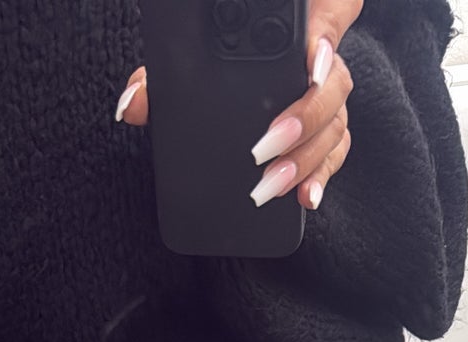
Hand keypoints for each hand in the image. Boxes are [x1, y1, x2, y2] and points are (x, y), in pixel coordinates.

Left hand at [116, 0, 362, 212]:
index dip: (326, 39)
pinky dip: (320, 177)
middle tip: (267, 145)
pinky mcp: (323, 131)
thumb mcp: (184, 59)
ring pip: (335, 124)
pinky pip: (334, 153)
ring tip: (273, 183)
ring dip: (305, 158)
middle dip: (304, 118)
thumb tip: (132, 105)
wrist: (226, 72)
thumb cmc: (209, 60)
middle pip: (335, 84)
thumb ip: (161, 73)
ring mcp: (324, 98)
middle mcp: (318, 60)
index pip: (331, 14)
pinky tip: (304, 198)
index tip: (310, 63)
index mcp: (295, 25)